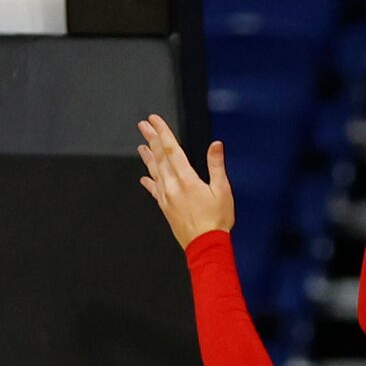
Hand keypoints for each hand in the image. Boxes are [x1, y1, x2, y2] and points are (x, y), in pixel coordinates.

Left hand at [136, 115, 233, 246]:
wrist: (205, 245)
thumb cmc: (217, 221)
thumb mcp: (223, 191)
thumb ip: (217, 166)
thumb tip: (216, 145)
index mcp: (187, 180)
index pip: (172, 150)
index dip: (163, 133)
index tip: (155, 120)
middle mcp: (173, 186)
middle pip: (160, 157)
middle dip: (151, 139)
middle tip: (143, 126)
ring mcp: (167, 197)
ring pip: (154, 172)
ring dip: (148, 157)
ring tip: (142, 146)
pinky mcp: (166, 208)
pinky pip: (154, 191)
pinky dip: (149, 182)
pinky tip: (144, 178)